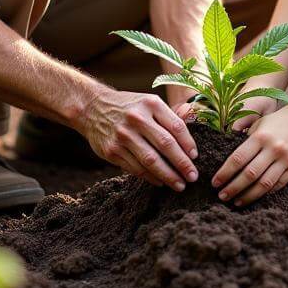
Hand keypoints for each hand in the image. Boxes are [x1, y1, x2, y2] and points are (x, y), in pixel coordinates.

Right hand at [81, 87, 198, 190]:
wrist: (92, 108)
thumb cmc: (129, 107)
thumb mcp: (148, 102)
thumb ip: (168, 117)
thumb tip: (190, 135)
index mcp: (150, 104)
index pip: (176, 127)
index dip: (188, 144)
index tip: (196, 157)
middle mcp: (137, 118)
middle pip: (165, 145)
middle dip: (182, 163)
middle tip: (193, 176)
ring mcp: (123, 135)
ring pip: (151, 160)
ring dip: (168, 175)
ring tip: (179, 184)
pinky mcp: (112, 150)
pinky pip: (135, 168)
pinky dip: (150, 177)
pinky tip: (161, 182)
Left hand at [212, 102, 287, 205]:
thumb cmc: (280, 120)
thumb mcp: (261, 124)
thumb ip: (247, 140)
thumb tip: (230, 161)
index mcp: (261, 136)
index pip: (238, 159)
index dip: (225, 173)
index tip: (215, 183)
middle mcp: (273, 148)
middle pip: (249, 174)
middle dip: (233, 188)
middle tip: (222, 196)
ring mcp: (287, 159)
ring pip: (264, 184)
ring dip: (248, 196)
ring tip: (236, 202)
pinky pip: (279, 184)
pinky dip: (266, 192)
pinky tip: (255, 196)